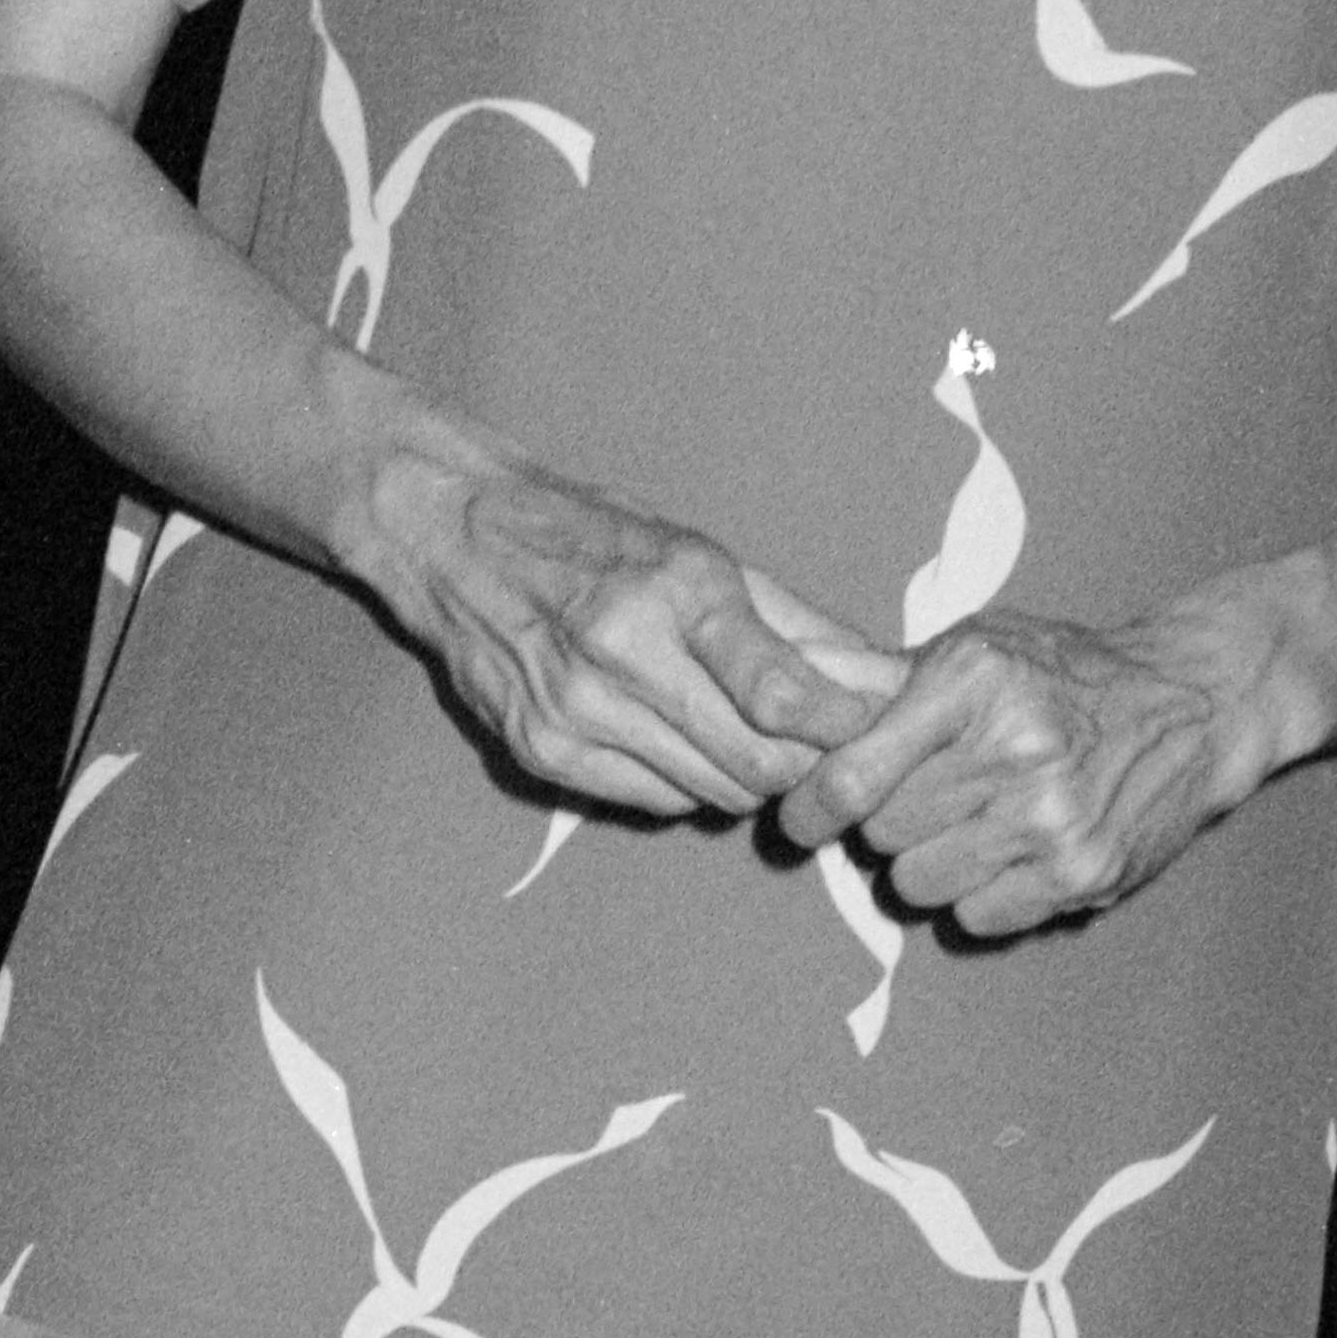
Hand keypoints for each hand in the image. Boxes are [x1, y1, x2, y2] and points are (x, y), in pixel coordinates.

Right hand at [358, 427, 892, 820]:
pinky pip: (654, 804)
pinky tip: (674, 740)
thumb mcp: (701, 552)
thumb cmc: (592, 535)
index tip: (866, 726)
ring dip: (746, 780)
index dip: (841, 725)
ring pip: (712, 797)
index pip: (781, 693)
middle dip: (805, 764)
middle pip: (757, 765)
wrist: (455, 533)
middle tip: (814, 745)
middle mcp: (624, 653)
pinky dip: (684, 786)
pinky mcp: (542, 752)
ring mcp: (576, 712)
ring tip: (744, 738)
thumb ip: (795, 623)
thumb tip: (881, 679)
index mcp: (677, 588)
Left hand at [774, 599, 1262, 939]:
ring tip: (972, 822)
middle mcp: (1013, 749)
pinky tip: (1012, 851)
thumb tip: (785, 688)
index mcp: (974, 681)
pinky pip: (976, 918)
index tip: (806, 816)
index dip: (812, 806)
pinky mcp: (1082, 875)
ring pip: (920, 884)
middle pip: (882, 834)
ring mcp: (1050, 819)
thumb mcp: (975, 646)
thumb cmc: (1067, 672)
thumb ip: (877, 678)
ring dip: (929, 863)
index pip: (853, 774)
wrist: (1196, 704)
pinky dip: (980, 895)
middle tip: (926, 797)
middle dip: (887, 822)